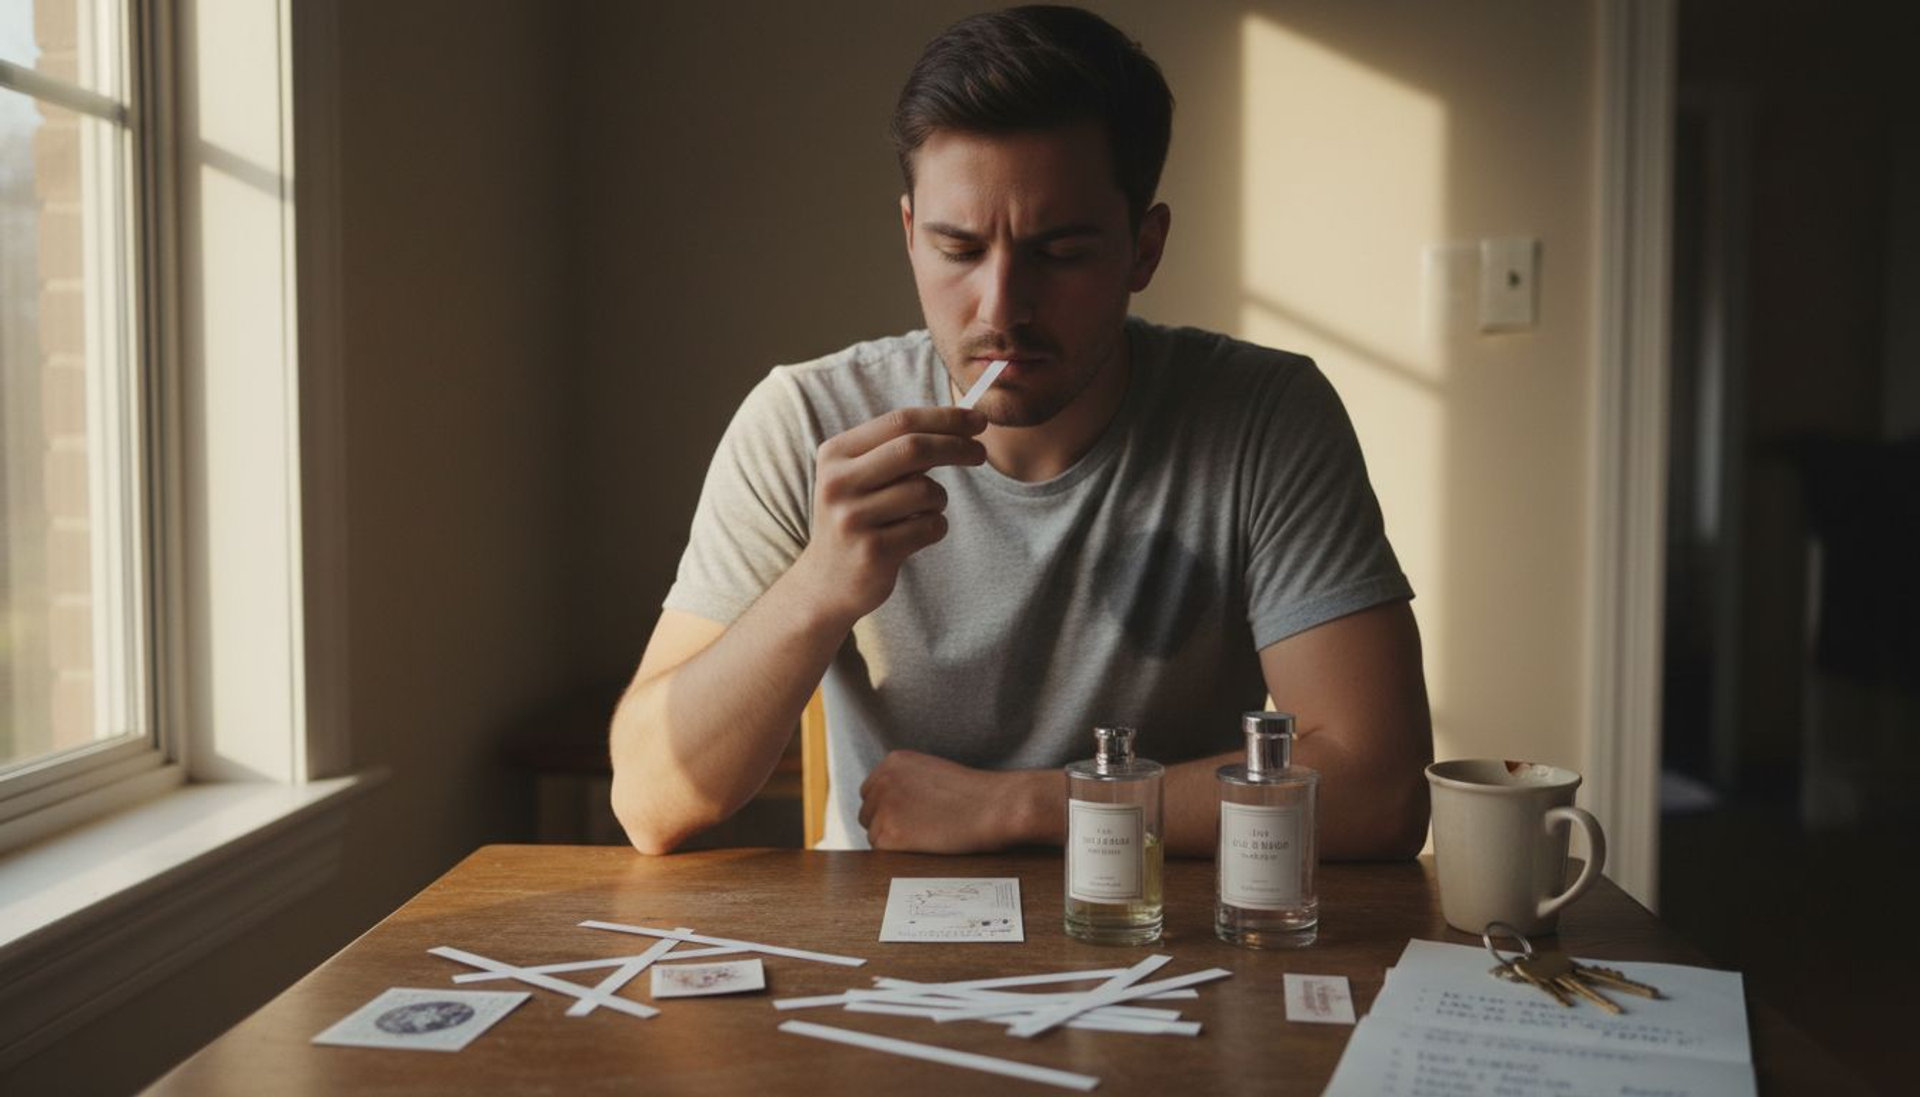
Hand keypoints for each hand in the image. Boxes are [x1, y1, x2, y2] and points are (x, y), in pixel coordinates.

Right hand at [791, 407, 986, 624]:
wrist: (826, 583)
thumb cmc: (858, 518)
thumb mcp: (862, 476)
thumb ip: (898, 450)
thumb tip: (961, 423)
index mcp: (835, 454)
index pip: (899, 421)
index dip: (944, 418)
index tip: (978, 420)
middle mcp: (838, 483)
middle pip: (914, 448)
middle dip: (956, 446)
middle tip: (980, 453)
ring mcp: (852, 518)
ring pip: (926, 491)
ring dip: (939, 500)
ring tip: (923, 512)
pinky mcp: (873, 552)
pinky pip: (930, 526)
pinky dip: (936, 527)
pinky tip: (917, 535)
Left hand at [857, 750, 1050, 852]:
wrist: (994, 806)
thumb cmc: (974, 794)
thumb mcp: (933, 773)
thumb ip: (907, 782)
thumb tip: (892, 805)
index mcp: (893, 761)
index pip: (871, 792)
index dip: (888, 808)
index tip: (908, 818)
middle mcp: (883, 780)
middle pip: (867, 813)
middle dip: (887, 824)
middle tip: (918, 831)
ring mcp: (884, 806)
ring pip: (873, 834)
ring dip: (894, 841)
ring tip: (926, 837)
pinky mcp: (888, 833)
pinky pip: (880, 852)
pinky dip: (899, 854)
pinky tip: (923, 846)